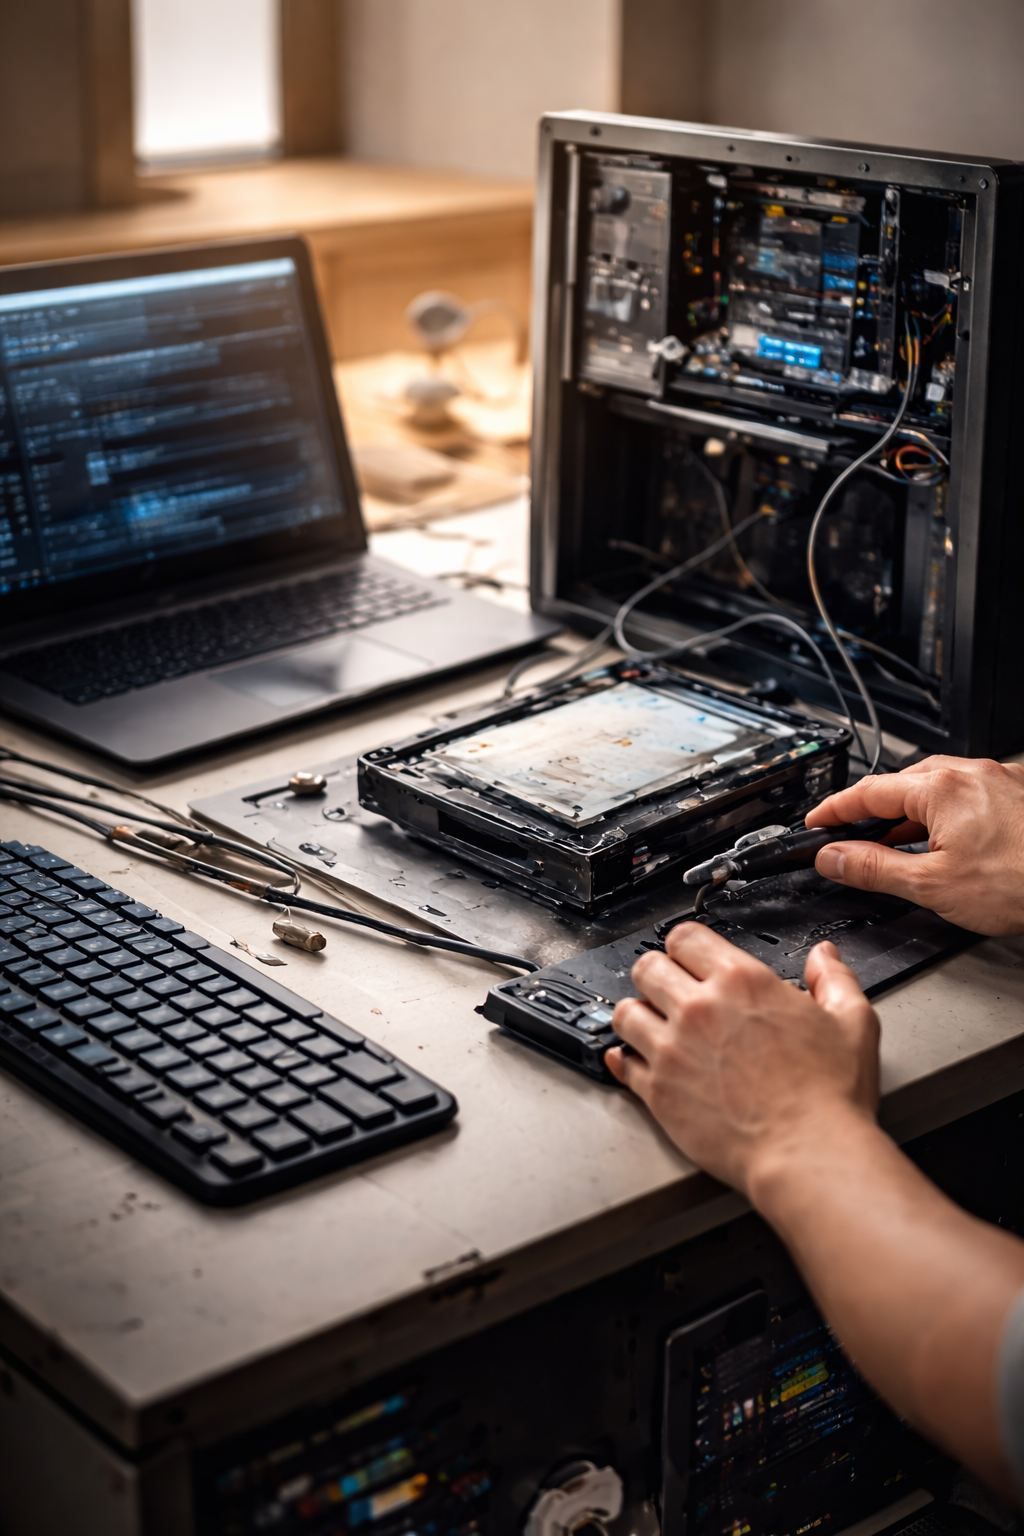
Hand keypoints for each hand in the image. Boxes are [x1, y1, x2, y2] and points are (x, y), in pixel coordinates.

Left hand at [605, 925, 878, 1196]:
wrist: (808, 1154)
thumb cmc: (830, 1096)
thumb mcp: (852, 1023)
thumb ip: (834, 980)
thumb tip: (823, 957)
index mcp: (741, 982)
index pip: (685, 937)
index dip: (687, 946)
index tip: (691, 958)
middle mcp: (698, 1009)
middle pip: (647, 967)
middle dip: (657, 975)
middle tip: (670, 990)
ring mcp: (672, 1050)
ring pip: (625, 1012)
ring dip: (639, 1014)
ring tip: (654, 1026)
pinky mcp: (658, 1091)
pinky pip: (622, 1063)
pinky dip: (626, 1059)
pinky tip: (638, 1061)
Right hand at [806, 756, 1023, 935]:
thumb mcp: (932, 886)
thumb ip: (873, 868)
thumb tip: (833, 858)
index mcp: (940, 786)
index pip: (867, 791)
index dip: (833, 810)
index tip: (815, 825)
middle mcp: (970, 772)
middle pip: (901, 784)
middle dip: (871, 811)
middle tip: (847, 838)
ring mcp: (999, 781)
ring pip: (936, 789)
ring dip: (909, 814)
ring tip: (894, 846)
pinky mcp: (1019, 795)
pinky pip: (966, 797)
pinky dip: (943, 816)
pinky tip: (943, 843)